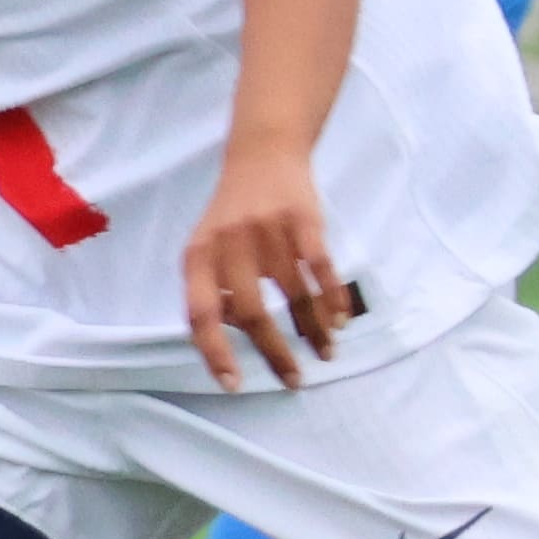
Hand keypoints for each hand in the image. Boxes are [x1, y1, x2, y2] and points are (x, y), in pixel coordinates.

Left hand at [180, 141, 364, 388]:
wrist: (262, 155)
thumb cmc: (232, 213)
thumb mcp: (207, 246)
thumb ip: (214, 287)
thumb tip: (235, 334)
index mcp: (197, 257)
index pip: (201, 315)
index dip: (215, 353)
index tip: (234, 384)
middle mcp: (229, 246)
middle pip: (253, 314)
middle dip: (275, 354)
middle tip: (293, 380)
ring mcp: (268, 232)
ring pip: (294, 296)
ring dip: (314, 331)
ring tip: (326, 353)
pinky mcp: (303, 221)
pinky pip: (322, 270)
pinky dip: (333, 299)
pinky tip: (340, 320)